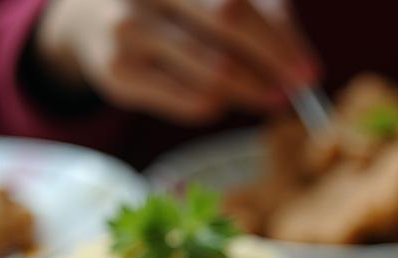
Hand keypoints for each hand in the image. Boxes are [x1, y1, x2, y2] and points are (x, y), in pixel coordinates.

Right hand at [36, 0, 318, 124]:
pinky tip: (222, 98)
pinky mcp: (118, 73)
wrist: (88, 14)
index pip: (241, 0)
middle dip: (272, 64)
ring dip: (250, 92)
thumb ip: (259, 9)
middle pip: (228, 23)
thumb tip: (298, 60)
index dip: (281, 39)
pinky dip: (217, 106)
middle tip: (295, 92)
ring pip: (211, 75)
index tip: (309, 72)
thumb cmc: (171, 2)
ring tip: (268, 96)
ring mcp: (126, 29)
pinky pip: (191, 103)